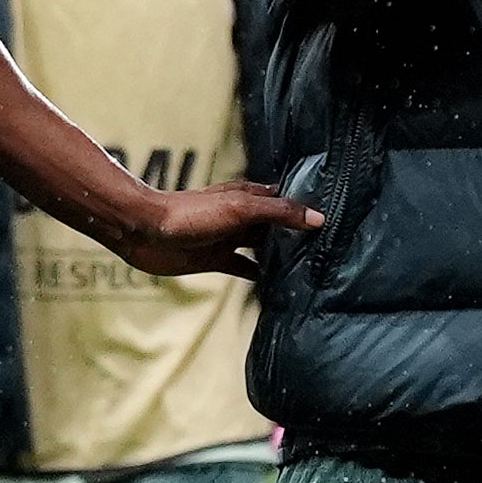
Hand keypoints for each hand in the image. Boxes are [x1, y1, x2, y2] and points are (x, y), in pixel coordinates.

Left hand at [101, 176, 319, 278]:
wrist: (146, 233)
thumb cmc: (191, 214)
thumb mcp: (241, 209)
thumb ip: (279, 213)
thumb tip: (318, 218)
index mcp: (249, 197)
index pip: (286, 201)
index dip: (307, 209)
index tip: (336, 219)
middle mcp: (242, 217)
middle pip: (277, 226)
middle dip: (298, 235)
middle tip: (330, 249)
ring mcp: (230, 239)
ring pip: (264, 247)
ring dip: (282, 256)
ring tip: (311, 269)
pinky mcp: (217, 260)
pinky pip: (245, 268)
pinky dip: (260, 275)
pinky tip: (277, 285)